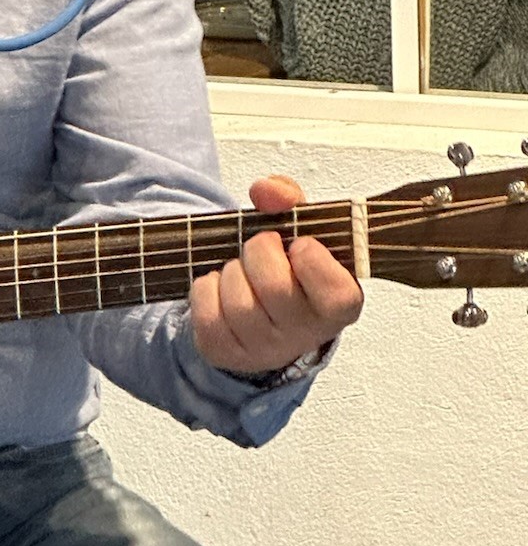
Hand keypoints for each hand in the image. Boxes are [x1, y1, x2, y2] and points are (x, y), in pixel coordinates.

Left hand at [191, 175, 363, 377]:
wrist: (262, 311)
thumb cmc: (289, 267)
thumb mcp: (299, 227)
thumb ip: (289, 198)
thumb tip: (266, 191)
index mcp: (340, 305)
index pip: (334, 290)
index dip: (310, 257)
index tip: (300, 245)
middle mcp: (306, 334)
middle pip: (275, 288)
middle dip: (258, 252)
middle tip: (260, 248)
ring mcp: (266, 349)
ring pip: (238, 302)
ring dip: (232, 272)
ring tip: (242, 271)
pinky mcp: (226, 353)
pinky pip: (206, 314)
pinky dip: (206, 289)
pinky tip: (221, 287)